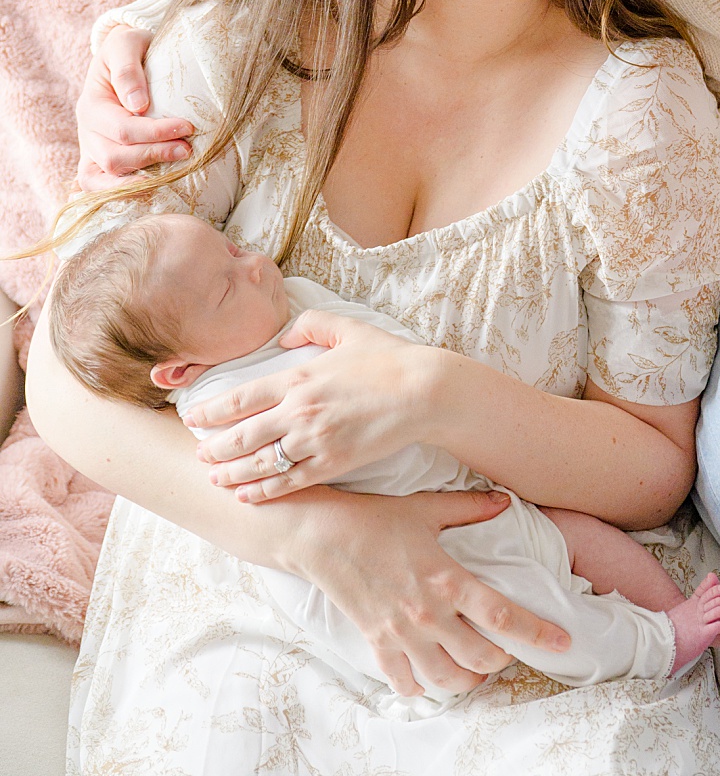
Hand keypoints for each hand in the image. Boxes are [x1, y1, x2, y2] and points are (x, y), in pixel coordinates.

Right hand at [75, 24, 189, 187]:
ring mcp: (91, 148)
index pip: (123, 129)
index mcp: (91, 105)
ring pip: (106, 175)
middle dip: (154, 155)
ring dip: (142, 176)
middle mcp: (87, 131)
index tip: (189, 127)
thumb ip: (127, 70)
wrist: (124, 55)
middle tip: (188, 149)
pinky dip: (119, 191)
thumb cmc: (130, 49)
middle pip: (115, 157)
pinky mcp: (99, 159)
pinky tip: (149, 189)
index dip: (156, 132)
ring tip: (176, 168)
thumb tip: (137, 105)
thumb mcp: (125, 44)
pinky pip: (98, 184)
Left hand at [189, 311, 443, 500]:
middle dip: (212, 448)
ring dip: (231, 473)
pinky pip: (288, 482)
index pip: (239, 399)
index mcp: (298, 378)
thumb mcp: (349, 329)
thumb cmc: (390, 359)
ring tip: (215, 478)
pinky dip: (262, 491)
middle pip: (240, 436)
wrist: (425, 392)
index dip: (210, 413)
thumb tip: (282, 336)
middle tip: (199, 454)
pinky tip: (247, 495)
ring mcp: (314, 440)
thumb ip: (311, 324)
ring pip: (259, 464)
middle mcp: (299, 411)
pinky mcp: (333, 463)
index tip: (194, 419)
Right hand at [289, 487, 569, 698]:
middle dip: (502, 660)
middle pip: (479, 657)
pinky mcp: (375, 642)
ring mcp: (400, 633)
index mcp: (449, 580)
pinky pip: (402, 680)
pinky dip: (420, 686)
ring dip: (466, 679)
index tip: (563, 641)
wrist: (321, 536)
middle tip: (508, 650)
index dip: (537, 633)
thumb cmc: (377, 519)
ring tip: (475, 668)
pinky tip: (429, 677)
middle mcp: (428, 614)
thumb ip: (472, 508)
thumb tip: (504, 501)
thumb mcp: (429, 508)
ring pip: (444, 679)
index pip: (503, 616)